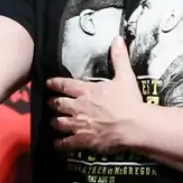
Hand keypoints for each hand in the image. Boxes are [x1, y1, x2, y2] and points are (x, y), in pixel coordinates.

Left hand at [46, 37, 144, 152]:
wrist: (134, 126)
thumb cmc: (129, 101)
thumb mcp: (125, 76)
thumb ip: (119, 57)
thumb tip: (117, 39)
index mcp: (86, 91)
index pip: (64, 85)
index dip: (54, 83)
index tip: (48, 83)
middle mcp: (78, 107)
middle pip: (58, 104)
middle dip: (53, 103)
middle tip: (50, 103)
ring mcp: (79, 125)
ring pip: (59, 123)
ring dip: (55, 122)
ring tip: (53, 122)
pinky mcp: (83, 141)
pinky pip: (66, 143)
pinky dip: (60, 143)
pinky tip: (57, 144)